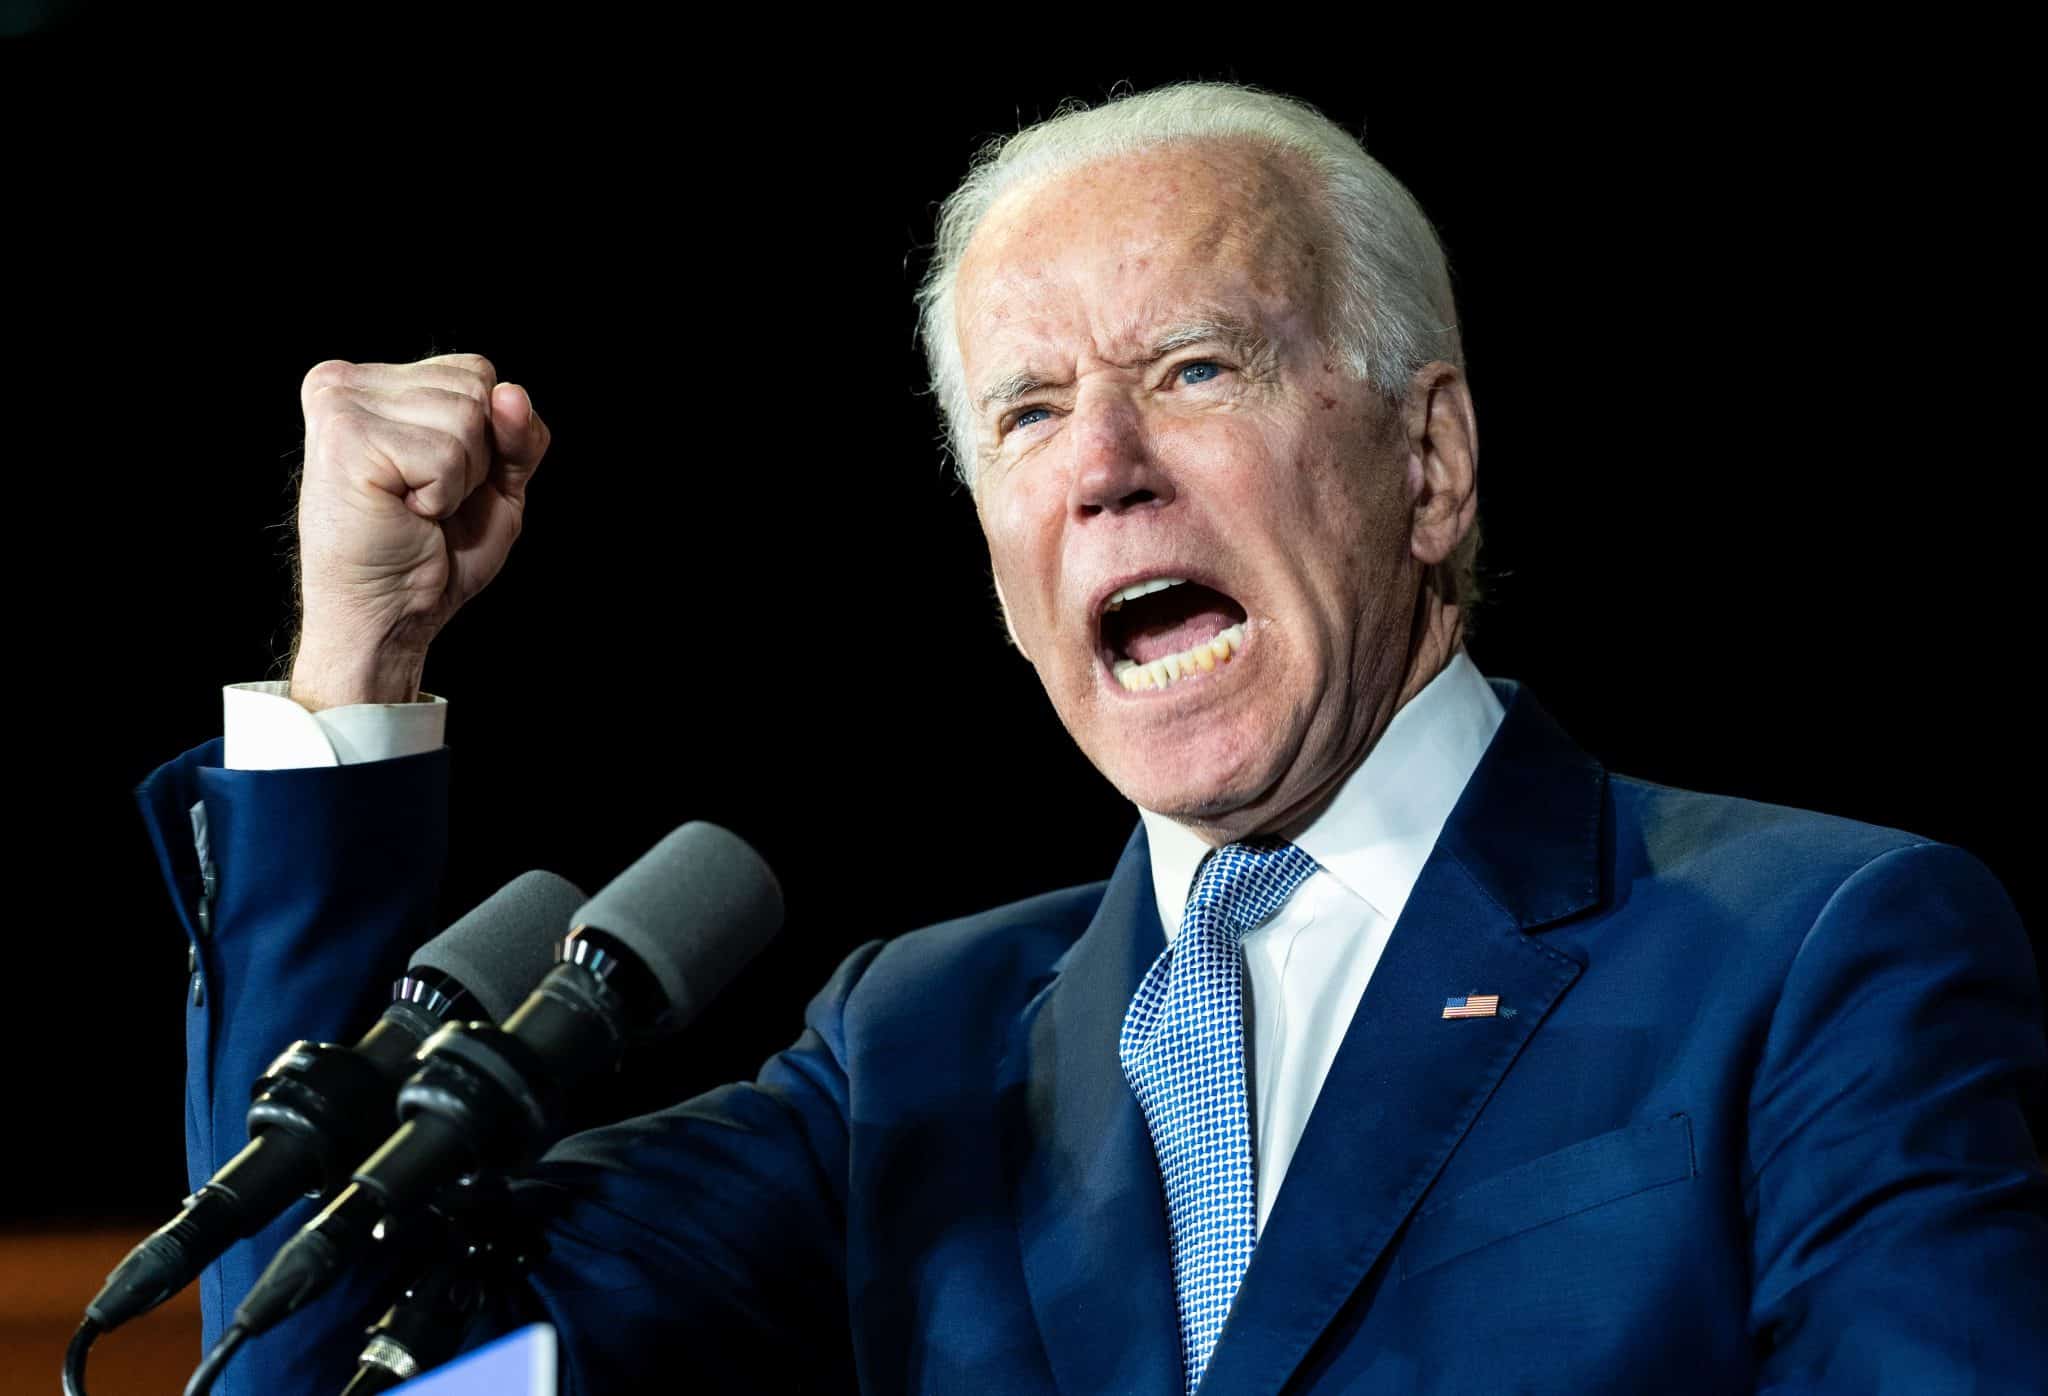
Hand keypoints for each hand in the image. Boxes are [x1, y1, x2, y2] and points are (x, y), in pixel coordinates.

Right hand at [290, 353, 550, 707]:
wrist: (389, 614)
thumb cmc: (435, 551)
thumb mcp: (498, 482)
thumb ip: (516, 432)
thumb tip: (511, 392)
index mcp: (375, 382)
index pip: (477, 371)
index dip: (489, 437)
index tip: (439, 478)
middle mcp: (347, 381)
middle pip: (477, 387)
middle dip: (477, 458)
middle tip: (425, 499)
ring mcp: (340, 404)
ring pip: (466, 416)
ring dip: (459, 479)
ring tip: (413, 506)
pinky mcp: (345, 438)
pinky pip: (446, 454)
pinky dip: (442, 496)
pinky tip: (403, 512)